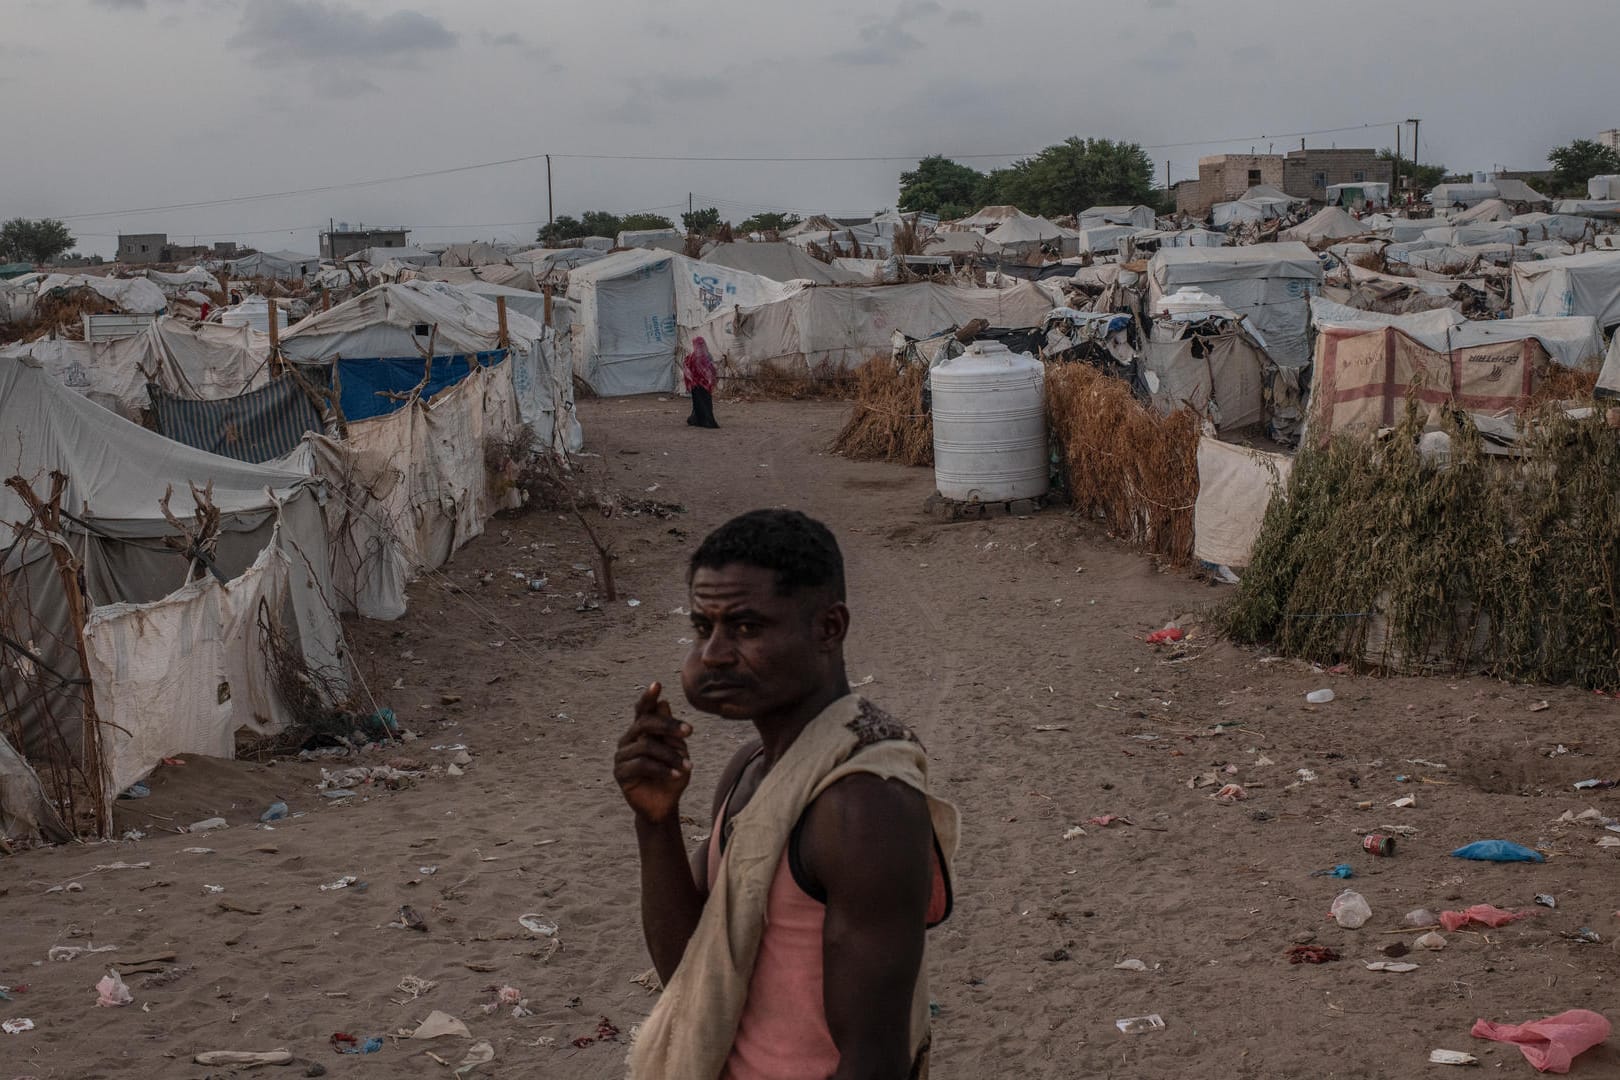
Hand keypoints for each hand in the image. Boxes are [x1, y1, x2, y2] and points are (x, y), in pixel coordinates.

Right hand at [614, 682, 691, 823]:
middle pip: (645, 723)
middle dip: (668, 725)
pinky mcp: (620, 773)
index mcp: (642, 730)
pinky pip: (641, 764)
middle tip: (689, 732)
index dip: (648, 697)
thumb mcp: (678, 751)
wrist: (665, 805)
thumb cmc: (672, 774)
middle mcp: (629, 739)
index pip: (643, 709)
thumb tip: (663, 703)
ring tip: (688, 766)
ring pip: (646, 746)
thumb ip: (670, 731)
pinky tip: (677, 775)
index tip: (657, 684)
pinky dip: (662, 769)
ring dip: (671, 755)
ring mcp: (622, 755)